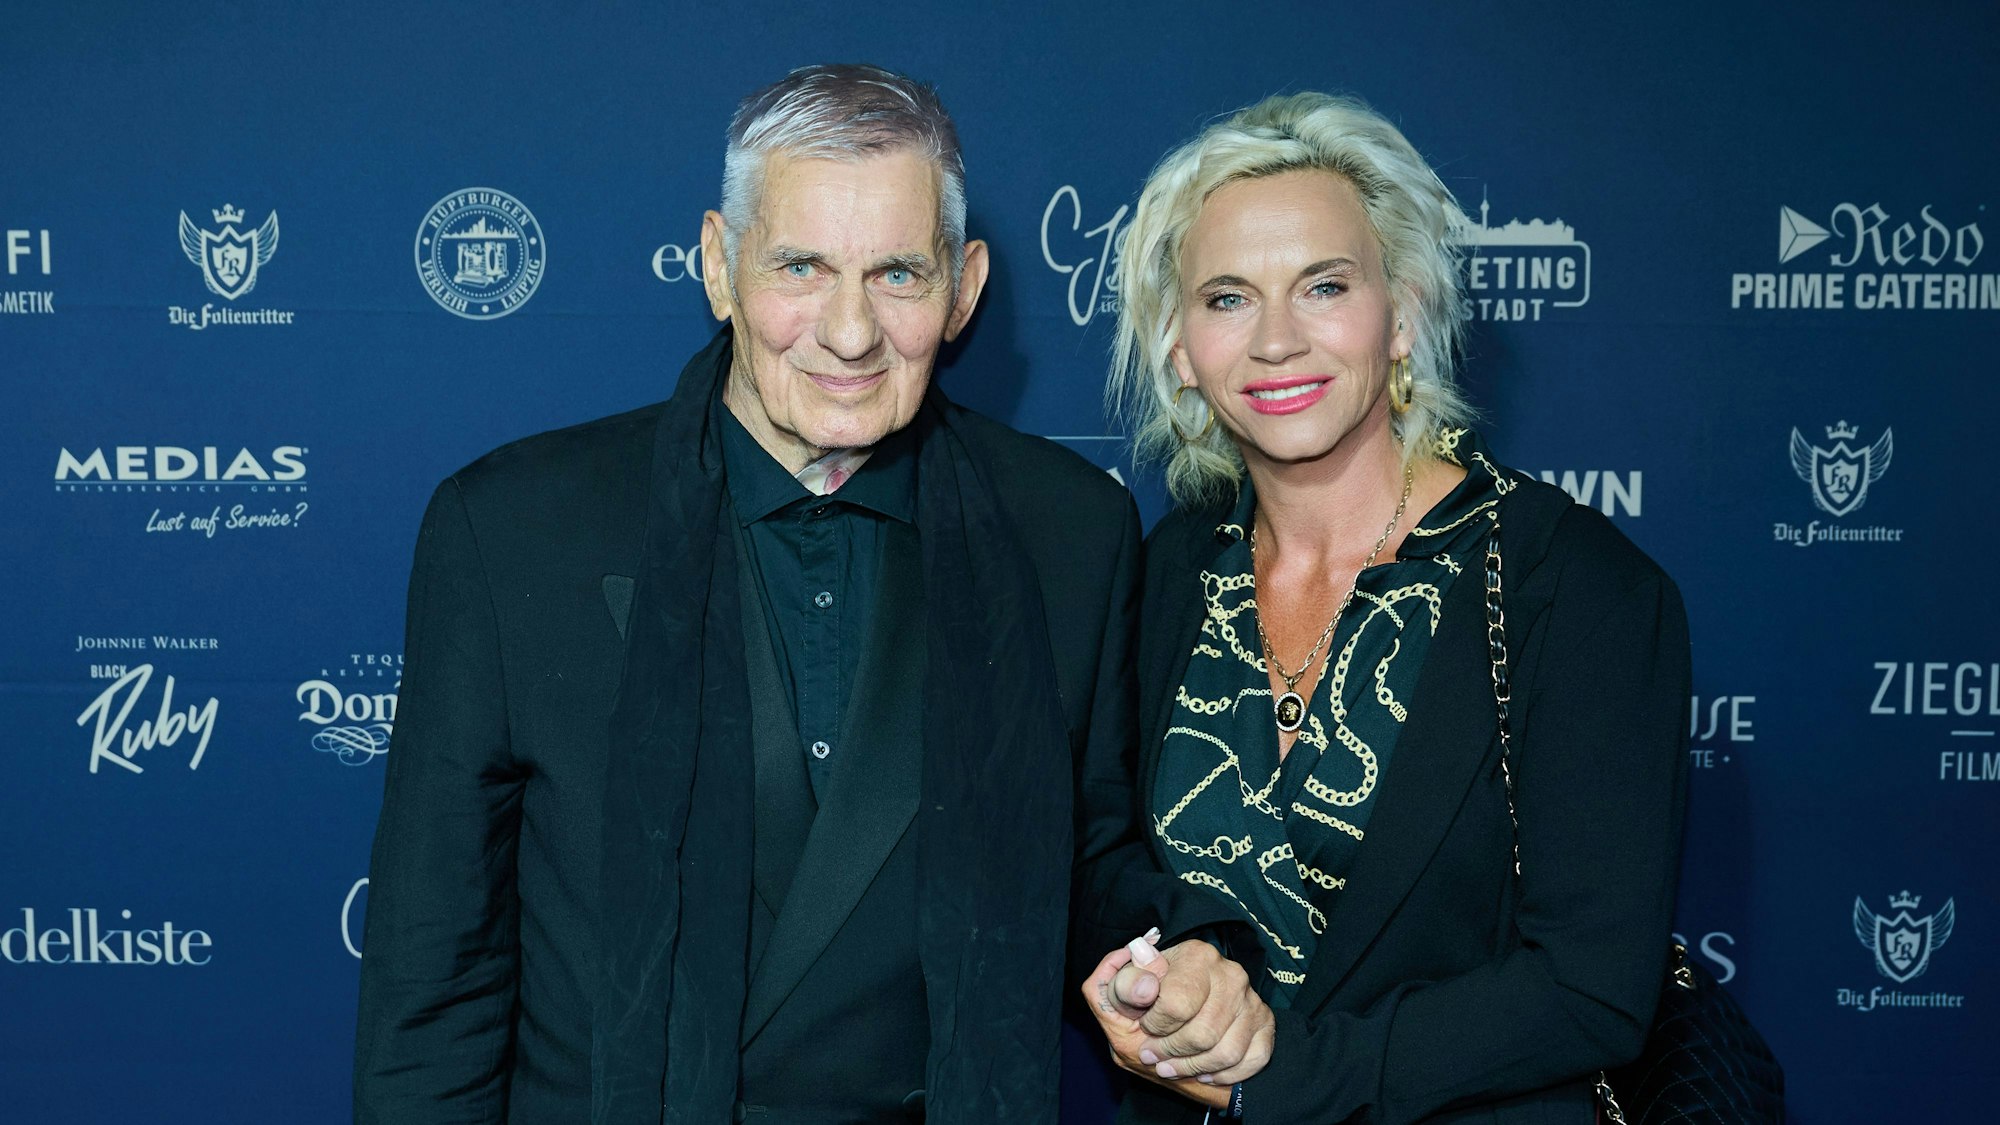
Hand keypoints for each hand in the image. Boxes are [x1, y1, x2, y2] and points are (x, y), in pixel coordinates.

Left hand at [1082, 933, 1274, 1108]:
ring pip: (1227, 1052)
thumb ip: (1124, 985)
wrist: (1183, 1000)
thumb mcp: (1126, 986)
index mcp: (1196, 956)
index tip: (1146, 1027)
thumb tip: (1145, 989)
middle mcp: (1230, 973)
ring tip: (1172, 1068)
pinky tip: (1204, 1072)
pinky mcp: (1265, 1022)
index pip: (1177, 1004)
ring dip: (1194, 1068)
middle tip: (1154, 1056)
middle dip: (1172, 1052)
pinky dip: (1227, 1075)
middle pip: (1203, 1033)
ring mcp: (1252, 1000)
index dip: (1156, 1025)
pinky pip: (1254, 1060)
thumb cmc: (1151, 994)